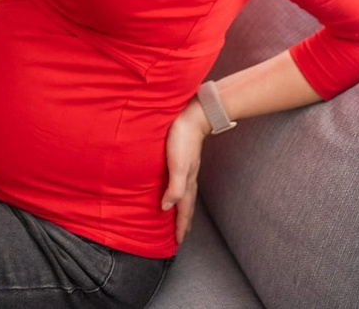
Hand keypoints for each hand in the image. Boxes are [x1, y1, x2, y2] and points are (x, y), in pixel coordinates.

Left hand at [161, 97, 210, 244]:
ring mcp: (188, 169)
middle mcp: (189, 178)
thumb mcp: (178, 166)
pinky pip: (181, 182)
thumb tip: (165, 208)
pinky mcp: (184, 159)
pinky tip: (172, 186)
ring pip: (185, 194)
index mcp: (188, 182)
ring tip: (176, 215)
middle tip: (179, 234)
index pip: (184, 210)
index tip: (177, 241)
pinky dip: (177, 192)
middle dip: (183, 220)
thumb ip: (174, 188)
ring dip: (181, 207)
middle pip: (186, 205)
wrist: (193, 117)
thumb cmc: (183, 140)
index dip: (181, 226)